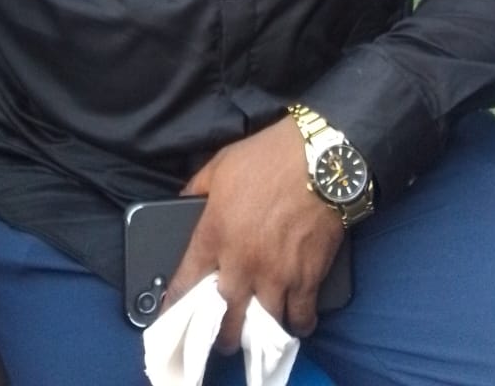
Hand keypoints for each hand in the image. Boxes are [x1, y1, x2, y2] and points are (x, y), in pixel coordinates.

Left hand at [164, 115, 343, 352]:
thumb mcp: (220, 164)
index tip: (173, 315)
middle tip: (223, 336)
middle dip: (221, 334)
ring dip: (259, 332)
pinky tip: (295, 321)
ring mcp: (275, 275)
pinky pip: (300, 316)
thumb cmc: (268, 157)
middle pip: (224, 317)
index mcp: (214, 234)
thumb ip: (198, 188)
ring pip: (262, 325)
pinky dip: (298, 323)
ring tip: (258, 332)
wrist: (321, 159)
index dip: (176, 304)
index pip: (186, 282)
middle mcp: (241, 263)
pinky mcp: (307, 278)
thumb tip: (185, 201)